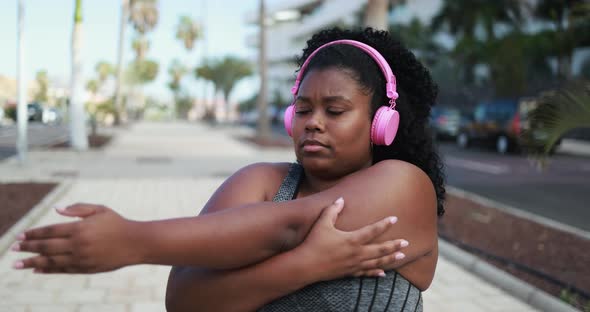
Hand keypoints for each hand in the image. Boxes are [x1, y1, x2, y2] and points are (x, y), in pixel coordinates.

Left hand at [12, 203, 139, 273]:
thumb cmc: (118, 223)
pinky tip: (37, 269)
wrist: (136, 243)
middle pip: (47, 247)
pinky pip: (62, 270)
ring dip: (32, 262)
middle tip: (14, 248)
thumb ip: (78, 209)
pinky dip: (48, 270)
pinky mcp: (86, 268)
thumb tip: (56, 209)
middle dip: (28, 248)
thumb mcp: (100, 210)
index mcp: (80, 228)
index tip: (21, 235)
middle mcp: (78, 244)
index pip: (50, 231)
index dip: (34, 233)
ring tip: (18, 264)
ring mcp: (81, 258)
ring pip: (51, 261)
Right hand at [294, 197, 407, 281]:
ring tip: (402, 256)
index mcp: (352, 239)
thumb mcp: (322, 223)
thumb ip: (333, 210)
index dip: (384, 224)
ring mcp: (354, 265)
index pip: (373, 230)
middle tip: (406, 242)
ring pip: (377, 262)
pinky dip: (375, 273)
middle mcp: (357, 253)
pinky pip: (366, 273)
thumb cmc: (314, 242)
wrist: (306, 265)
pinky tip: (383, 274)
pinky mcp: (349, 273)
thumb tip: (341, 199)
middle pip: (380, 249)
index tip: (394, 219)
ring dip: (390, 259)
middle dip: (394, 245)